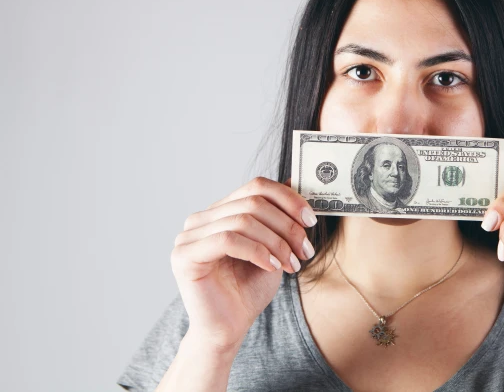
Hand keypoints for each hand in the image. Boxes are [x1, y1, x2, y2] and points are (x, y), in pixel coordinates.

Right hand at [170, 176, 317, 351]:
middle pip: (252, 202)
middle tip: (305, 250)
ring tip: (292, 264)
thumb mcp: (273, 247)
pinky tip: (271, 267)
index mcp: (220, 212)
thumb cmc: (248, 290)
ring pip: (243, 220)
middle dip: (287, 226)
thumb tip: (294, 181)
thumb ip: (279, 217)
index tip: (311, 221)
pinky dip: (257, 251)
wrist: (228, 330)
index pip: (256, 186)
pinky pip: (227, 239)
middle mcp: (201, 219)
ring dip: (276, 242)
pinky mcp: (184, 255)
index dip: (288, 199)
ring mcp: (189, 236)